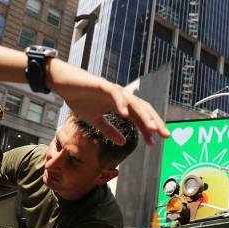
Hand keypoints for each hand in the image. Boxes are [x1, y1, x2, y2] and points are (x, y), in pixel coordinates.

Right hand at [46, 59, 169, 144]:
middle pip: (143, 109)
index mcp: (120, 105)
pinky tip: (126, 115)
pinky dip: (122, 104)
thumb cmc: (79, 99)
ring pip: (133, 102)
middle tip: (165, 135)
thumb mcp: (95, 121)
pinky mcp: (102, 85)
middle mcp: (121, 97)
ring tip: (151, 128)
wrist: (64, 84)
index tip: (154, 143)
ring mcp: (113, 90)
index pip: (139, 118)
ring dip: (143, 115)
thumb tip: (123, 143)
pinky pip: (115, 94)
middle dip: (154, 122)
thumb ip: (109, 131)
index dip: (147, 130)